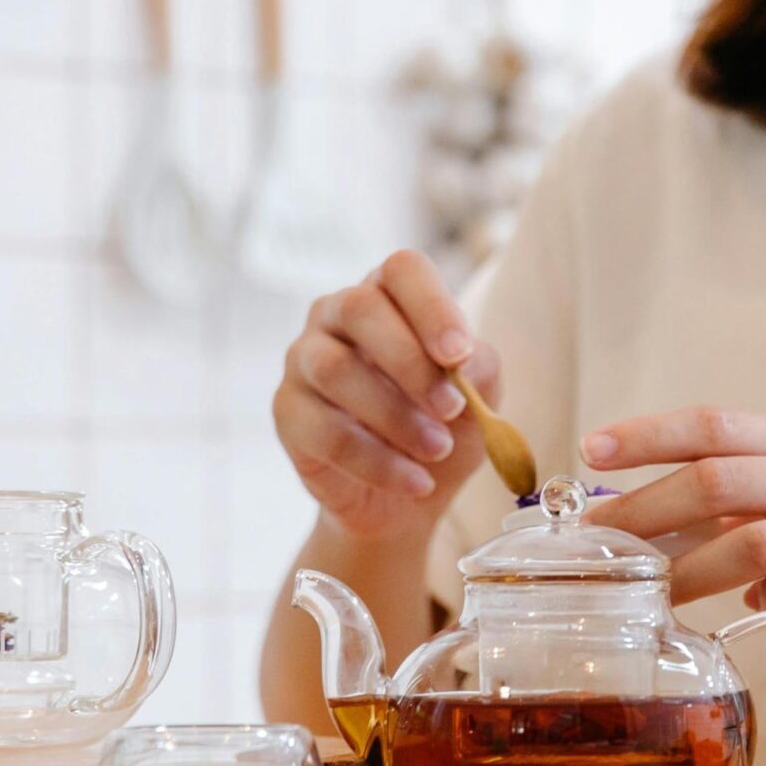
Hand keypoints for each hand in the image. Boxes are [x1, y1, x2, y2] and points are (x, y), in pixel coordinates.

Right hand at [273, 250, 499, 543]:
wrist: (407, 496)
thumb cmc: (444, 427)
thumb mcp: (478, 397)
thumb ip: (478, 370)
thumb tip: (462, 365)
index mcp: (389, 295)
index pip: (402, 270)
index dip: (432, 306)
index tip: (459, 355)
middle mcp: (337, 314)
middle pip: (360, 308)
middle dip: (411, 362)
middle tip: (452, 407)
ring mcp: (304, 359)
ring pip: (335, 369)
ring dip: (395, 416)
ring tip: (437, 450)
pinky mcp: (287, 411)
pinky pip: (324, 430)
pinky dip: (377, 462)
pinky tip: (415, 482)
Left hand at [580, 408, 765, 654]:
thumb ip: (753, 500)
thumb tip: (666, 530)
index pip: (713, 425)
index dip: (647, 434)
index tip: (590, 450)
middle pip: (715, 479)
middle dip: (644, 510)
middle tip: (594, 543)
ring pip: (747, 541)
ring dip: (686, 571)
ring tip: (648, 597)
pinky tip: (757, 611)